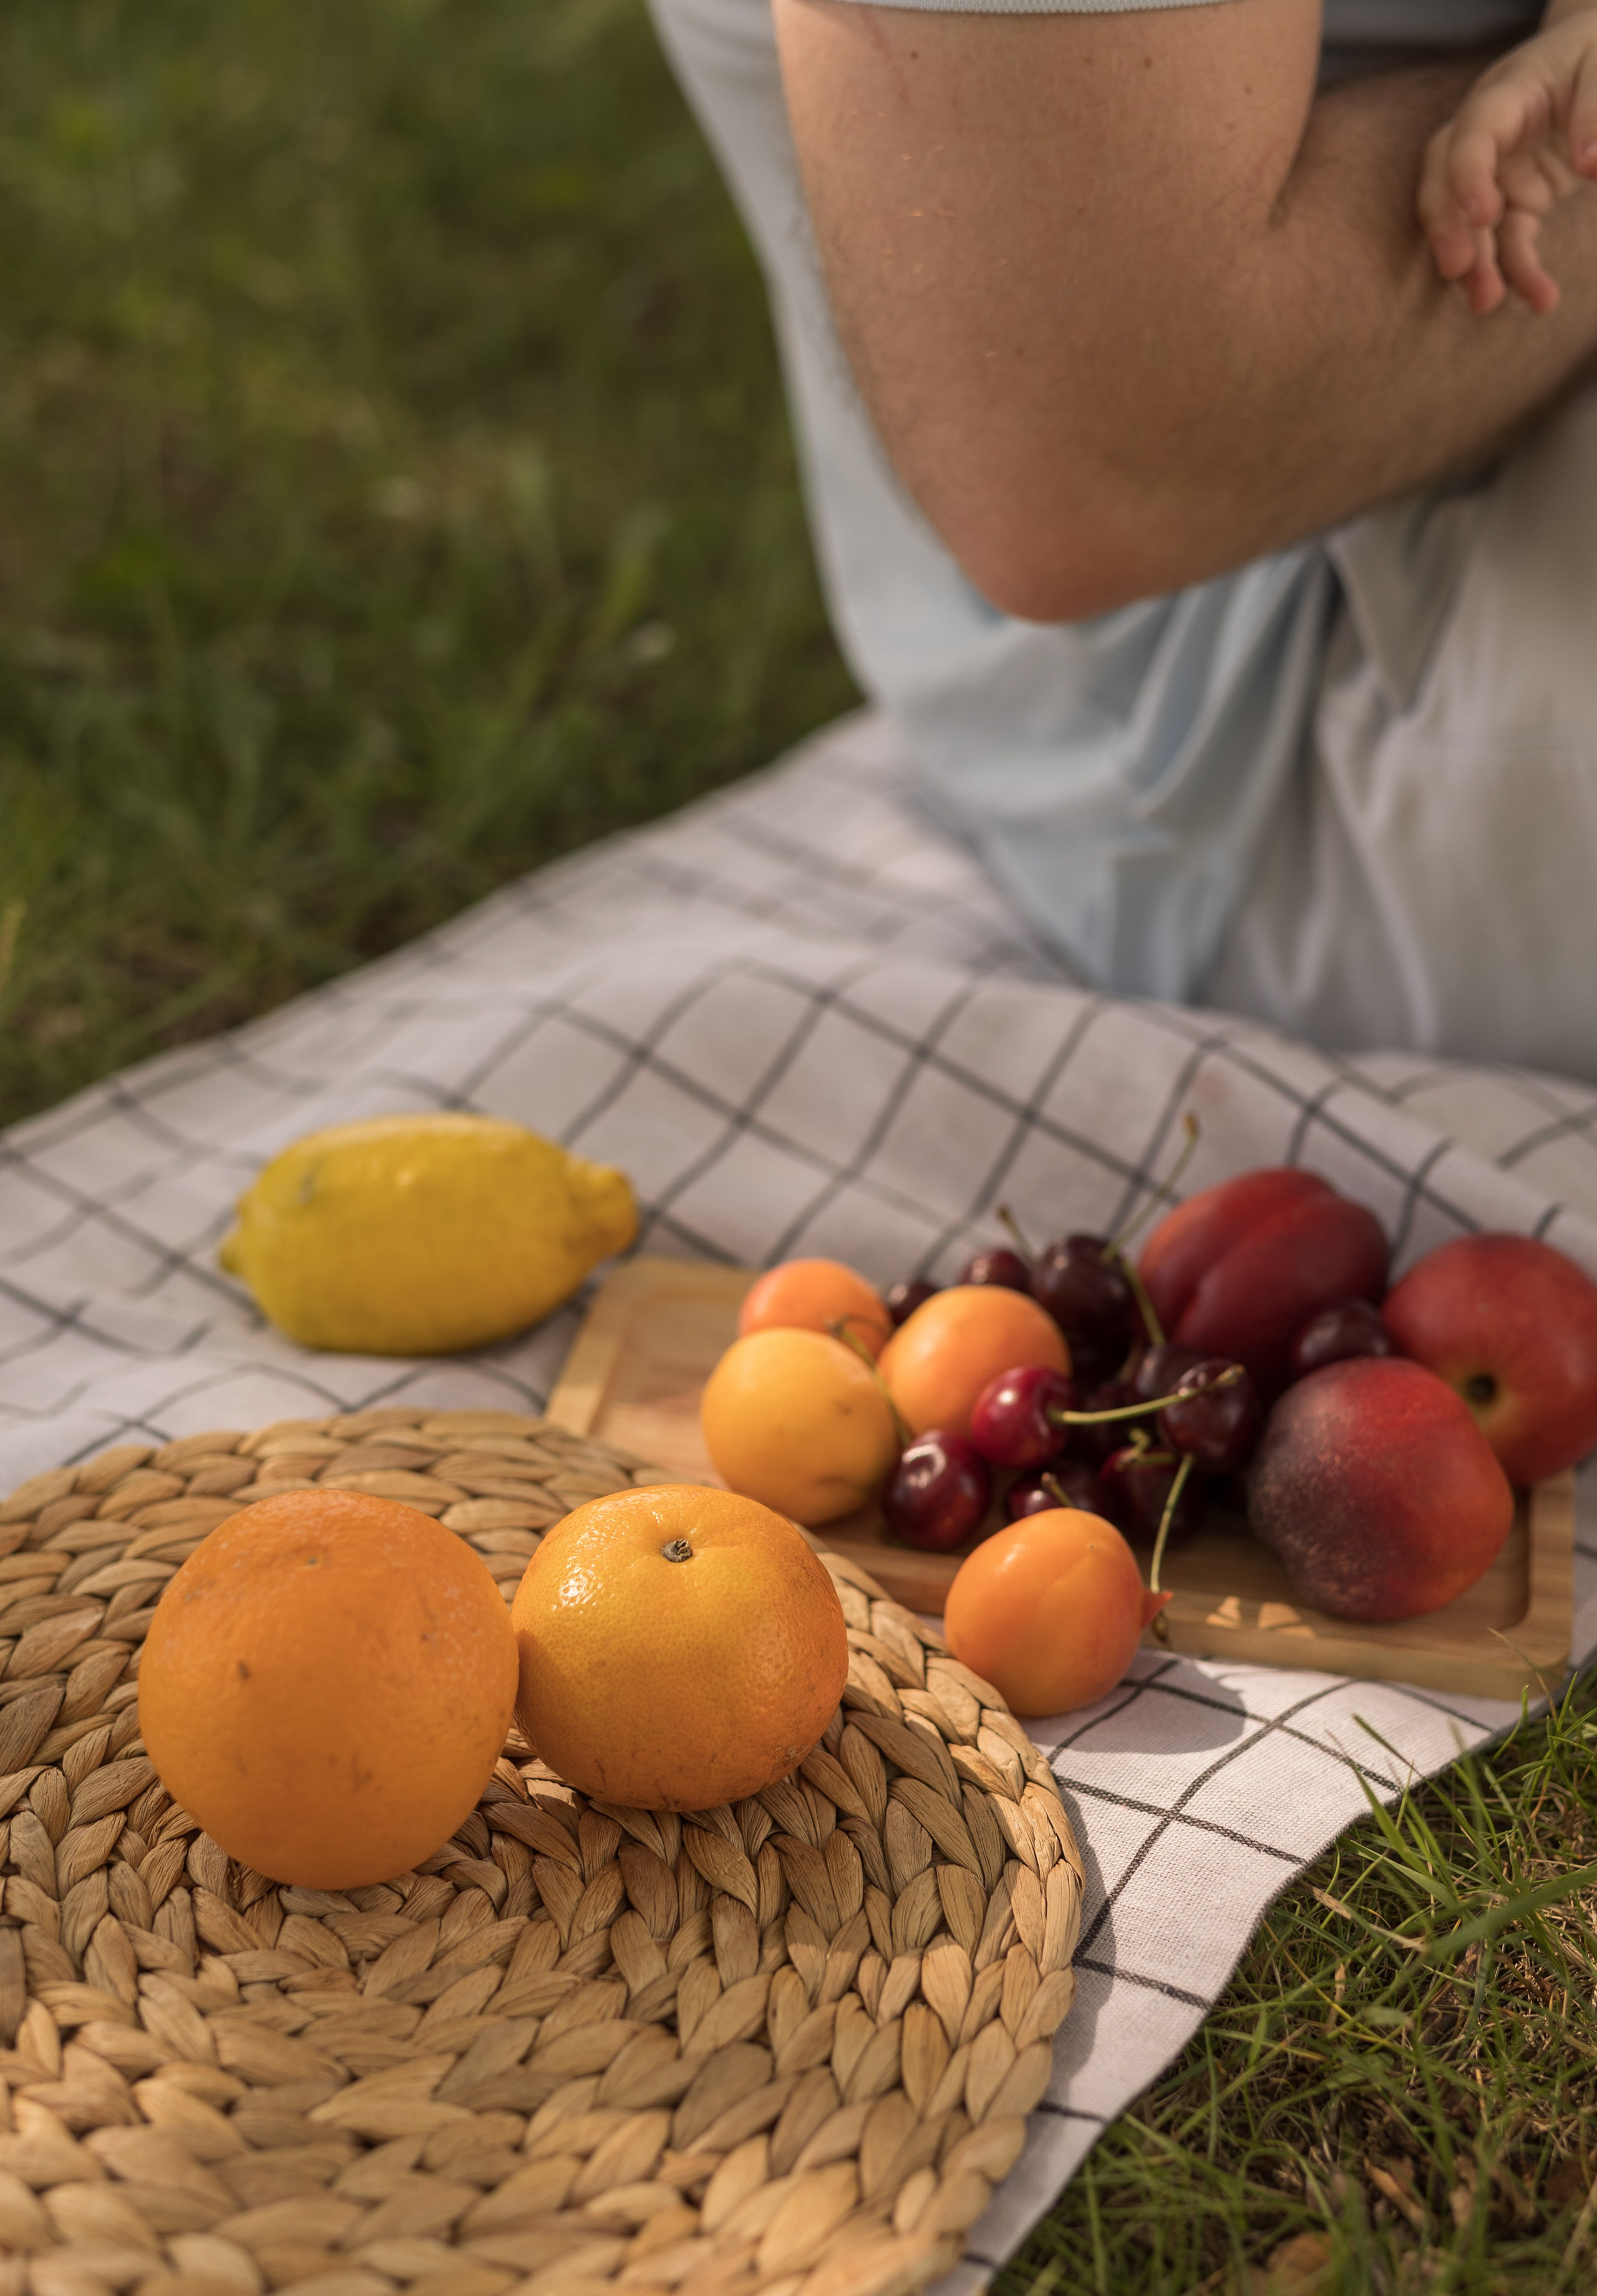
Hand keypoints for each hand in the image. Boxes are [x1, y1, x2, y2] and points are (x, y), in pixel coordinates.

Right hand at [1418, 6, 1596, 314]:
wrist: (1588, 63)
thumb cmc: (1593, 58)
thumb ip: (1596, 112)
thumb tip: (1591, 165)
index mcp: (1508, 94)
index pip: (1473, 132)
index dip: (1468, 173)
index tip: (1481, 215)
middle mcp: (1489, 137)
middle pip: (1443, 181)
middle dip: (1445, 228)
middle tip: (1456, 270)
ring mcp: (1498, 172)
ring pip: (1468, 224)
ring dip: (1474, 266)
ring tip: (1486, 304)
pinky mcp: (1516, 200)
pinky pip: (1509, 242)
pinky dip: (1519, 273)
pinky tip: (1540, 300)